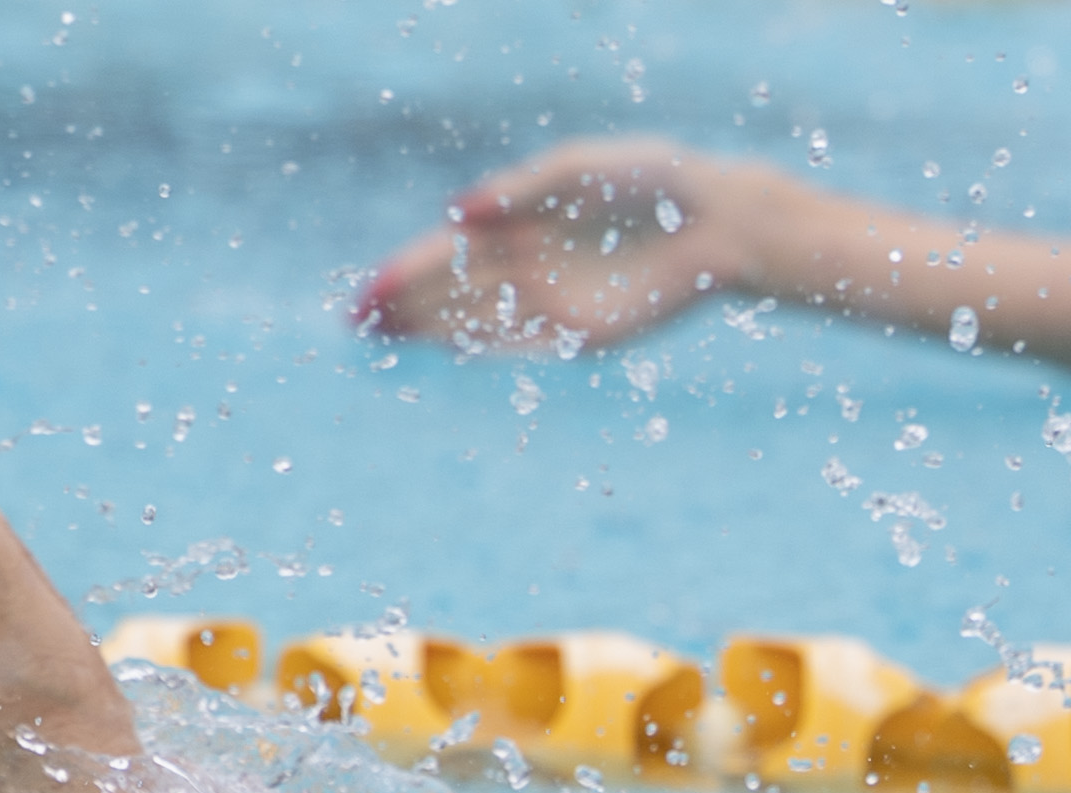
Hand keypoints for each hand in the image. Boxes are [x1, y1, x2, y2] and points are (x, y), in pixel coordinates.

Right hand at [357, 138, 769, 350]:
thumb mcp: (575, 168)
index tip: (368, 289)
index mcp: (525, 222)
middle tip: (356, 321)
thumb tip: (458, 214)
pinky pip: (520, 344)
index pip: (450, 253)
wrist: (714, 220)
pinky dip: (482, 345)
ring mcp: (553, 303)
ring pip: (478, 321)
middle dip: (404, 305)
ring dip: (430, 330)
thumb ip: (517, 189)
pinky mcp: (582, 334)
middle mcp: (532, 266)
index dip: (405, 270)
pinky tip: (442, 345)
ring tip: (382, 336)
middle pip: (452, 292)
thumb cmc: (649, 180)